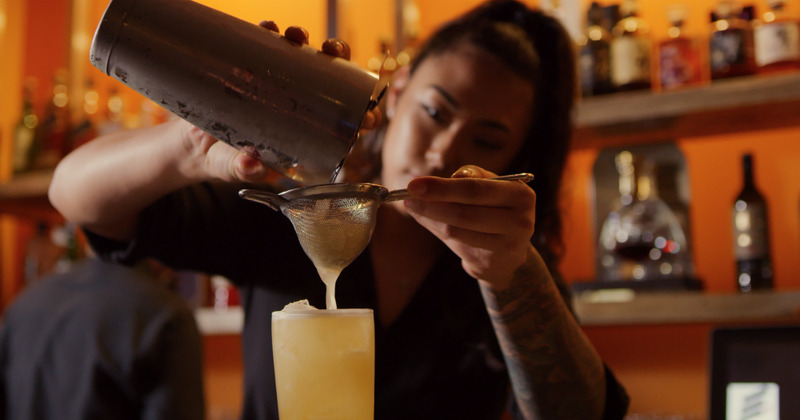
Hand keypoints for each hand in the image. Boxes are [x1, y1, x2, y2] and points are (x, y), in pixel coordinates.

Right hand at [185, 21, 380, 182]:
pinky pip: (267, 46)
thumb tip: (252, 166)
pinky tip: (269, 28)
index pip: (344, 123)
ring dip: (305, 40)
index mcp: (306, 133)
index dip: (362, 118)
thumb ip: (244, 170)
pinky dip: (270, 33)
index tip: (370, 117)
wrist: (192, 146)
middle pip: (329, 79)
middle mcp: (297, 104)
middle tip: (332, 51)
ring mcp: (277, 84)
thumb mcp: (234, 169)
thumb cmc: (224, 161)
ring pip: (302, 57)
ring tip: (296, 35)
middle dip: (339, 62)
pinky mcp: (253, 69)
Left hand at [402, 165, 536, 288]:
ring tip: (412, 207)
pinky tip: (426, 220)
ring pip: (457, 229)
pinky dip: (436, 229)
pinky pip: (457, 243)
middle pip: (465, 211)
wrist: (507, 254)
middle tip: (407, 197)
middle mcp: (520, 219)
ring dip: (429, 217)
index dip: (442, 187)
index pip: (475, 188)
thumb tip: (430, 183)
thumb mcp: (488, 189)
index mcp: (520, 194)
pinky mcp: (494, 261)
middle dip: (431, 204)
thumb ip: (466, 179)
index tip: (415, 184)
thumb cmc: (494, 211)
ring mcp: (509, 244)